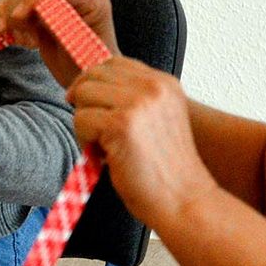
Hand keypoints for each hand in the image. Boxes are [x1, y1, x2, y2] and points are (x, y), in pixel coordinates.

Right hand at [0, 0, 119, 86]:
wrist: (86, 77)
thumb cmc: (91, 67)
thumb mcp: (81, 50)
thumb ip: (64, 29)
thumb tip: (40, 14)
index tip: (17, 17)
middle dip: (18, 9)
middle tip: (23, 39)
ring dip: (10, 15)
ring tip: (22, 41)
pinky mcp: (39, 9)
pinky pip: (13, 1)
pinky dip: (4, 17)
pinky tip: (13, 37)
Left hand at [68, 57, 215, 230]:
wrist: (184, 202)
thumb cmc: (166, 170)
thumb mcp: (159, 120)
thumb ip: (135, 99)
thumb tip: (87, 86)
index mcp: (165, 83)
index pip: (114, 63)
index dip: (96, 84)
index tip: (93, 107)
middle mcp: (154, 86)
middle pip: (94, 74)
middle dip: (86, 102)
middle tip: (97, 132)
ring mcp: (138, 103)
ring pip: (83, 94)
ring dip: (85, 122)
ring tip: (104, 146)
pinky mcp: (121, 124)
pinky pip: (80, 119)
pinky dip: (84, 140)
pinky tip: (104, 157)